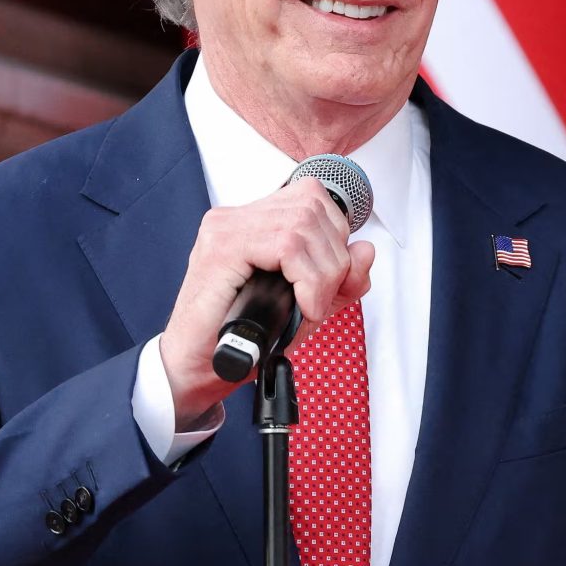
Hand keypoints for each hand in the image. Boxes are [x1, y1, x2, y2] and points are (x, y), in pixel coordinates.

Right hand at [156, 180, 374, 428]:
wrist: (199, 367)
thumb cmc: (246, 336)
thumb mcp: (310, 304)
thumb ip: (341, 278)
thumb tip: (365, 249)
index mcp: (255, 221)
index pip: (314, 198)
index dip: (336, 237)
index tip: (330, 278)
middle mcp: (238, 217)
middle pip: (313, 208)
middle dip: (334, 260)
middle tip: (319, 299)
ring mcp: (226, 229)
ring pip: (303, 227)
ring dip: (321, 277)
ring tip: (308, 307)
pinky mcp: (221, 248)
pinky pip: (286, 247)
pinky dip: (308, 282)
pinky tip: (302, 307)